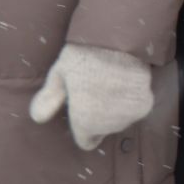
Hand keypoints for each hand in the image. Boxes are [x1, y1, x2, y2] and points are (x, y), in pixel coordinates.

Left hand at [29, 43, 152, 150]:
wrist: (120, 41)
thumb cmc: (84, 56)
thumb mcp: (59, 74)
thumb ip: (49, 99)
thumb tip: (38, 119)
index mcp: (84, 121)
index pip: (87, 142)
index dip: (85, 129)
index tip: (85, 112)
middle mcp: (108, 124)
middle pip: (105, 130)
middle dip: (101, 117)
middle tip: (98, 92)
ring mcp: (129, 115)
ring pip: (122, 120)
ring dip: (118, 109)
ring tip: (112, 86)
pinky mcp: (145, 104)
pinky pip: (136, 109)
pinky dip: (132, 100)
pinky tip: (127, 84)